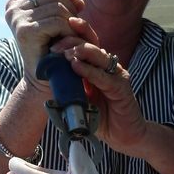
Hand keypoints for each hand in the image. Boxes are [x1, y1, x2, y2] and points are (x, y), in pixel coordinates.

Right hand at [5, 0, 86, 90]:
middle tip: (74, 25)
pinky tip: (67, 44)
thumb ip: (59, 0)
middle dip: (70, 6)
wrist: (46, 79)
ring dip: (71, 22)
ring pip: (58, 6)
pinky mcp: (26, 31)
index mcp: (15, 2)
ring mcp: (17, 19)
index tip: (73, 1)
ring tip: (70, 37)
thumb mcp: (54, 19)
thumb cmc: (53, 48)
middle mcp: (13, 8)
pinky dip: (69, 32)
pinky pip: (58, 21)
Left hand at [53, 40, 148, 154]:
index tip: (52, 38)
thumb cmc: (103, 119)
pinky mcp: (121, 87)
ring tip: (65, 53)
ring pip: (98, 56)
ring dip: (80, 52)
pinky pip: (103, 76)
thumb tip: (50, 80)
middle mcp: (107, 67)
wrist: (124, 136)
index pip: (84, 45)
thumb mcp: (80, 100)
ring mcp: (116, 75)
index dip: (71, 37)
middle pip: (90, 45)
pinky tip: (76, 66)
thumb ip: (70, 88)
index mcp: (97, 67)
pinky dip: (89, 71)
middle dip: (71, 42)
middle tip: (55, 47)